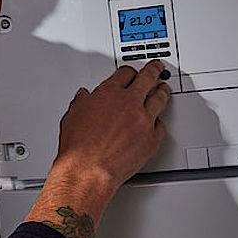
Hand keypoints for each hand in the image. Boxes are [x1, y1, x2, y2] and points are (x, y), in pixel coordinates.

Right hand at [52, 59, 169, 192]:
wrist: (89, 169)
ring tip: (164, 89)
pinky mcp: (151, 139)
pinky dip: (158, 122)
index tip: (131, 72)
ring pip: (159, 99)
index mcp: (109, 93)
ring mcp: (143, 120)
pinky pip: (160, 126)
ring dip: (162, 92)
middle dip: (153, 70)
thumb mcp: (72, 116)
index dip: (129, 71)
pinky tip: (158, 121)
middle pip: (147, 78)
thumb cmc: (78, 147)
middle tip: (156, 68)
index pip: (125, 73)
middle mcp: (129, 103)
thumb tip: (83, 97)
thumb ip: (81, 103)